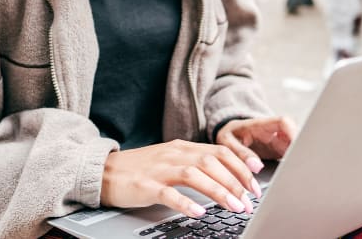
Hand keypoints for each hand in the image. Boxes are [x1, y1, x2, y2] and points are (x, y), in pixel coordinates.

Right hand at [101, 140, 260, 218]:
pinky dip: (185, 203)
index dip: (241, 163)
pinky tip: (198, 213)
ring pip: (195, 174)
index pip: (219, 151)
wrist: (105, 171)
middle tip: (250, 199)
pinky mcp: (145, 185)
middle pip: (212, 162)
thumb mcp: (172, 160)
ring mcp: (159, 169)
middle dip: (235, 181)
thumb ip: (197, 163)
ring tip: (234, 206)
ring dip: (218, 191)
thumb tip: (228, 176)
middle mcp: (174, 154)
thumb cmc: (143, 169)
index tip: (256, 177)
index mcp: (183, 147)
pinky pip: (168, 193)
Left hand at [215, 116, 297, 166]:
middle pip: (295, 137)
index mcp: (262, 125)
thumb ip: (241, 152)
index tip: (297, 147)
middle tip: (302, 166)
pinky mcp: (280, 152)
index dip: (293, 133)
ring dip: (299, 159)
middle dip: (301, 151)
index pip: (284, 122)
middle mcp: (275, 132)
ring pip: (296, 147)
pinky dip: (293, 165)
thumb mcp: (228, 142)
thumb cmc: (229, 135)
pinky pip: (291, 157)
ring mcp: (279, 142)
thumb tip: (257, 166)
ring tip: (299, 174)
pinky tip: (293, 176)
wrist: (230, 133)